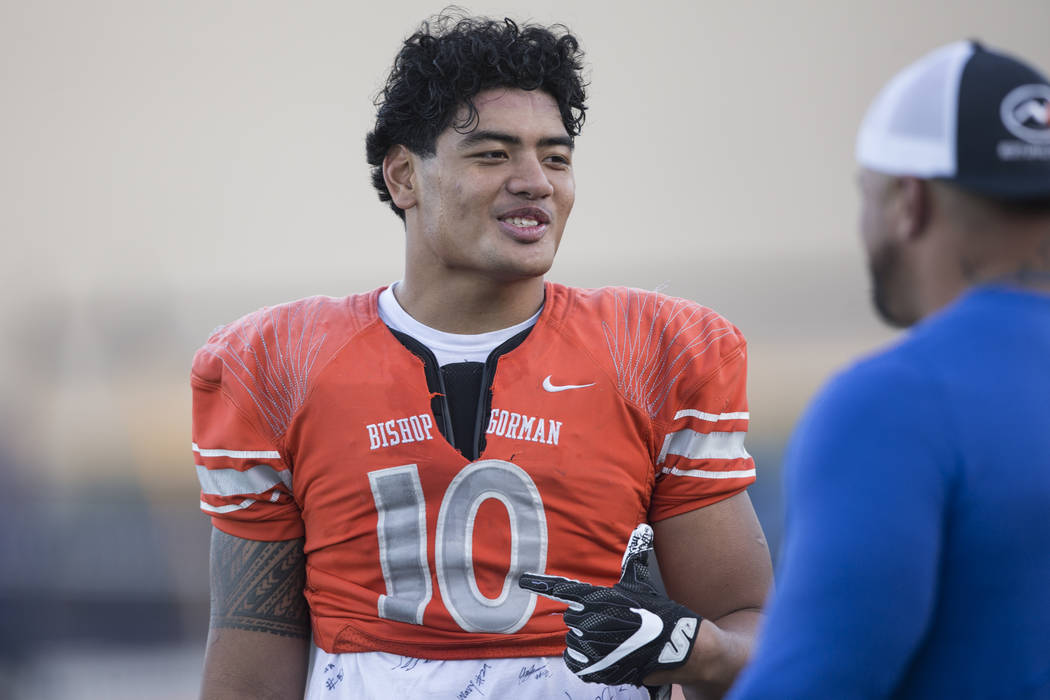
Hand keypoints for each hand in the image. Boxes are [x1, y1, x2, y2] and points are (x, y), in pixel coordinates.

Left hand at [518, 524, 700, 686]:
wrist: (677, 646)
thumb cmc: (657, 611)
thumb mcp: (642, 584)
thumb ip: (636, 556)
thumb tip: (643, 529)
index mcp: (599, 597)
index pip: (564, 588)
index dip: (541, 584)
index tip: (522, 580)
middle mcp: (592, 620)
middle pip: (570, 618)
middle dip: (586, 620)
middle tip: (610, 622)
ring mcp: (594, 646)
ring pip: (572, 641)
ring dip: (587, 642)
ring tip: (611, 641)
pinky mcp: (597, 668)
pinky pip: (575, 662)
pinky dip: (585, 661)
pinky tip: (602, 656)